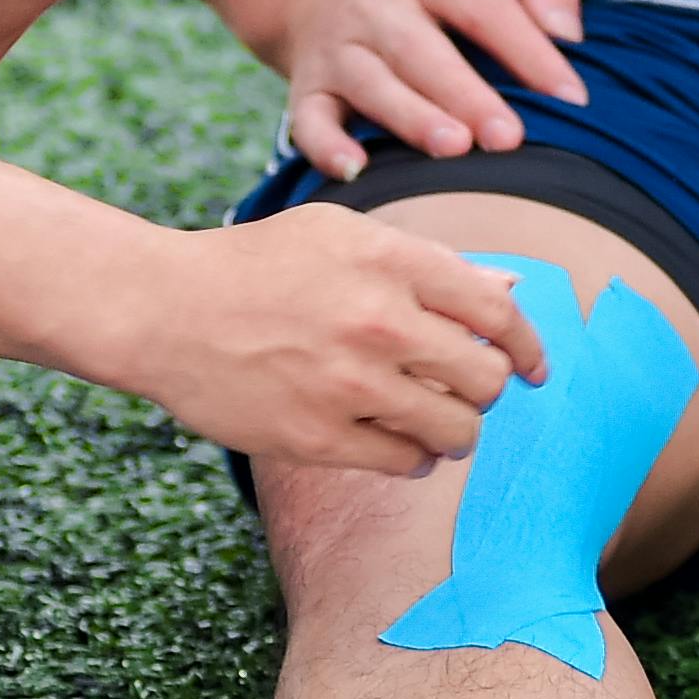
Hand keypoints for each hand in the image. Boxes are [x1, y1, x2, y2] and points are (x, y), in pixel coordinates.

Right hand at [106, 211, 550, 473]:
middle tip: (467, 391)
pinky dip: (413, 457)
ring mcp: (349, 384)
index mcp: (389, 260)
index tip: (534, 367)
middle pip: (486, 379)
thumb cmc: (257, 265)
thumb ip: (428, 262)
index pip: (498, 311)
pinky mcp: (319, 437)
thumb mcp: (342, 235)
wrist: (164, 310)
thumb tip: (508, 286)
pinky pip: (406, 463)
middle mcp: (377, 321)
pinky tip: (395, 441)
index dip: (529, 345)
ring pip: (455, 430)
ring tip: (436, 422)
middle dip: (488, 391)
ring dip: (455, 431)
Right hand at [273, 0, 588, 174]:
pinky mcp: (310, 88)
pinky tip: (356, 169)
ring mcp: (340, 48)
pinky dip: (327, 145)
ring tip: (453, 148)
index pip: (486, 8)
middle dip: (465, 93)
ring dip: (410, 116)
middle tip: (508, 137)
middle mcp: (377, 3)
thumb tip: (568, 32)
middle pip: (420, 48)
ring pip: (371, 83)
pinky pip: (310, 119)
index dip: (530, 52)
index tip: (572, 96)